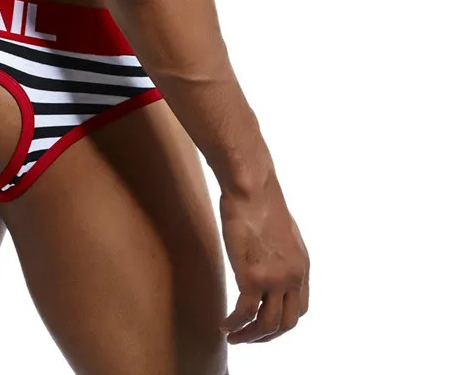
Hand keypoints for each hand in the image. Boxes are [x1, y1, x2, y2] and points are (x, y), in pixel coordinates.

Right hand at [219, 174, 309, 343]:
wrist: (251, 187)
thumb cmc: (258, 200)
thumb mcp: (279, 231)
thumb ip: (278, 252)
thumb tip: (266, 258)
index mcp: (302, 266)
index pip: (299, 309)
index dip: (281, 322)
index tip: (263, 323)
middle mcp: (294, 277)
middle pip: (286, 324)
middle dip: (266, 337)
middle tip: (247, 339)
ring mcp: (275, 279)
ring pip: (267, 325)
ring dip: (249, 336)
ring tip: (233, 337)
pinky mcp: (253, 276)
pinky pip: (244, 313)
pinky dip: (234, 323)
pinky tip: (224, 324)